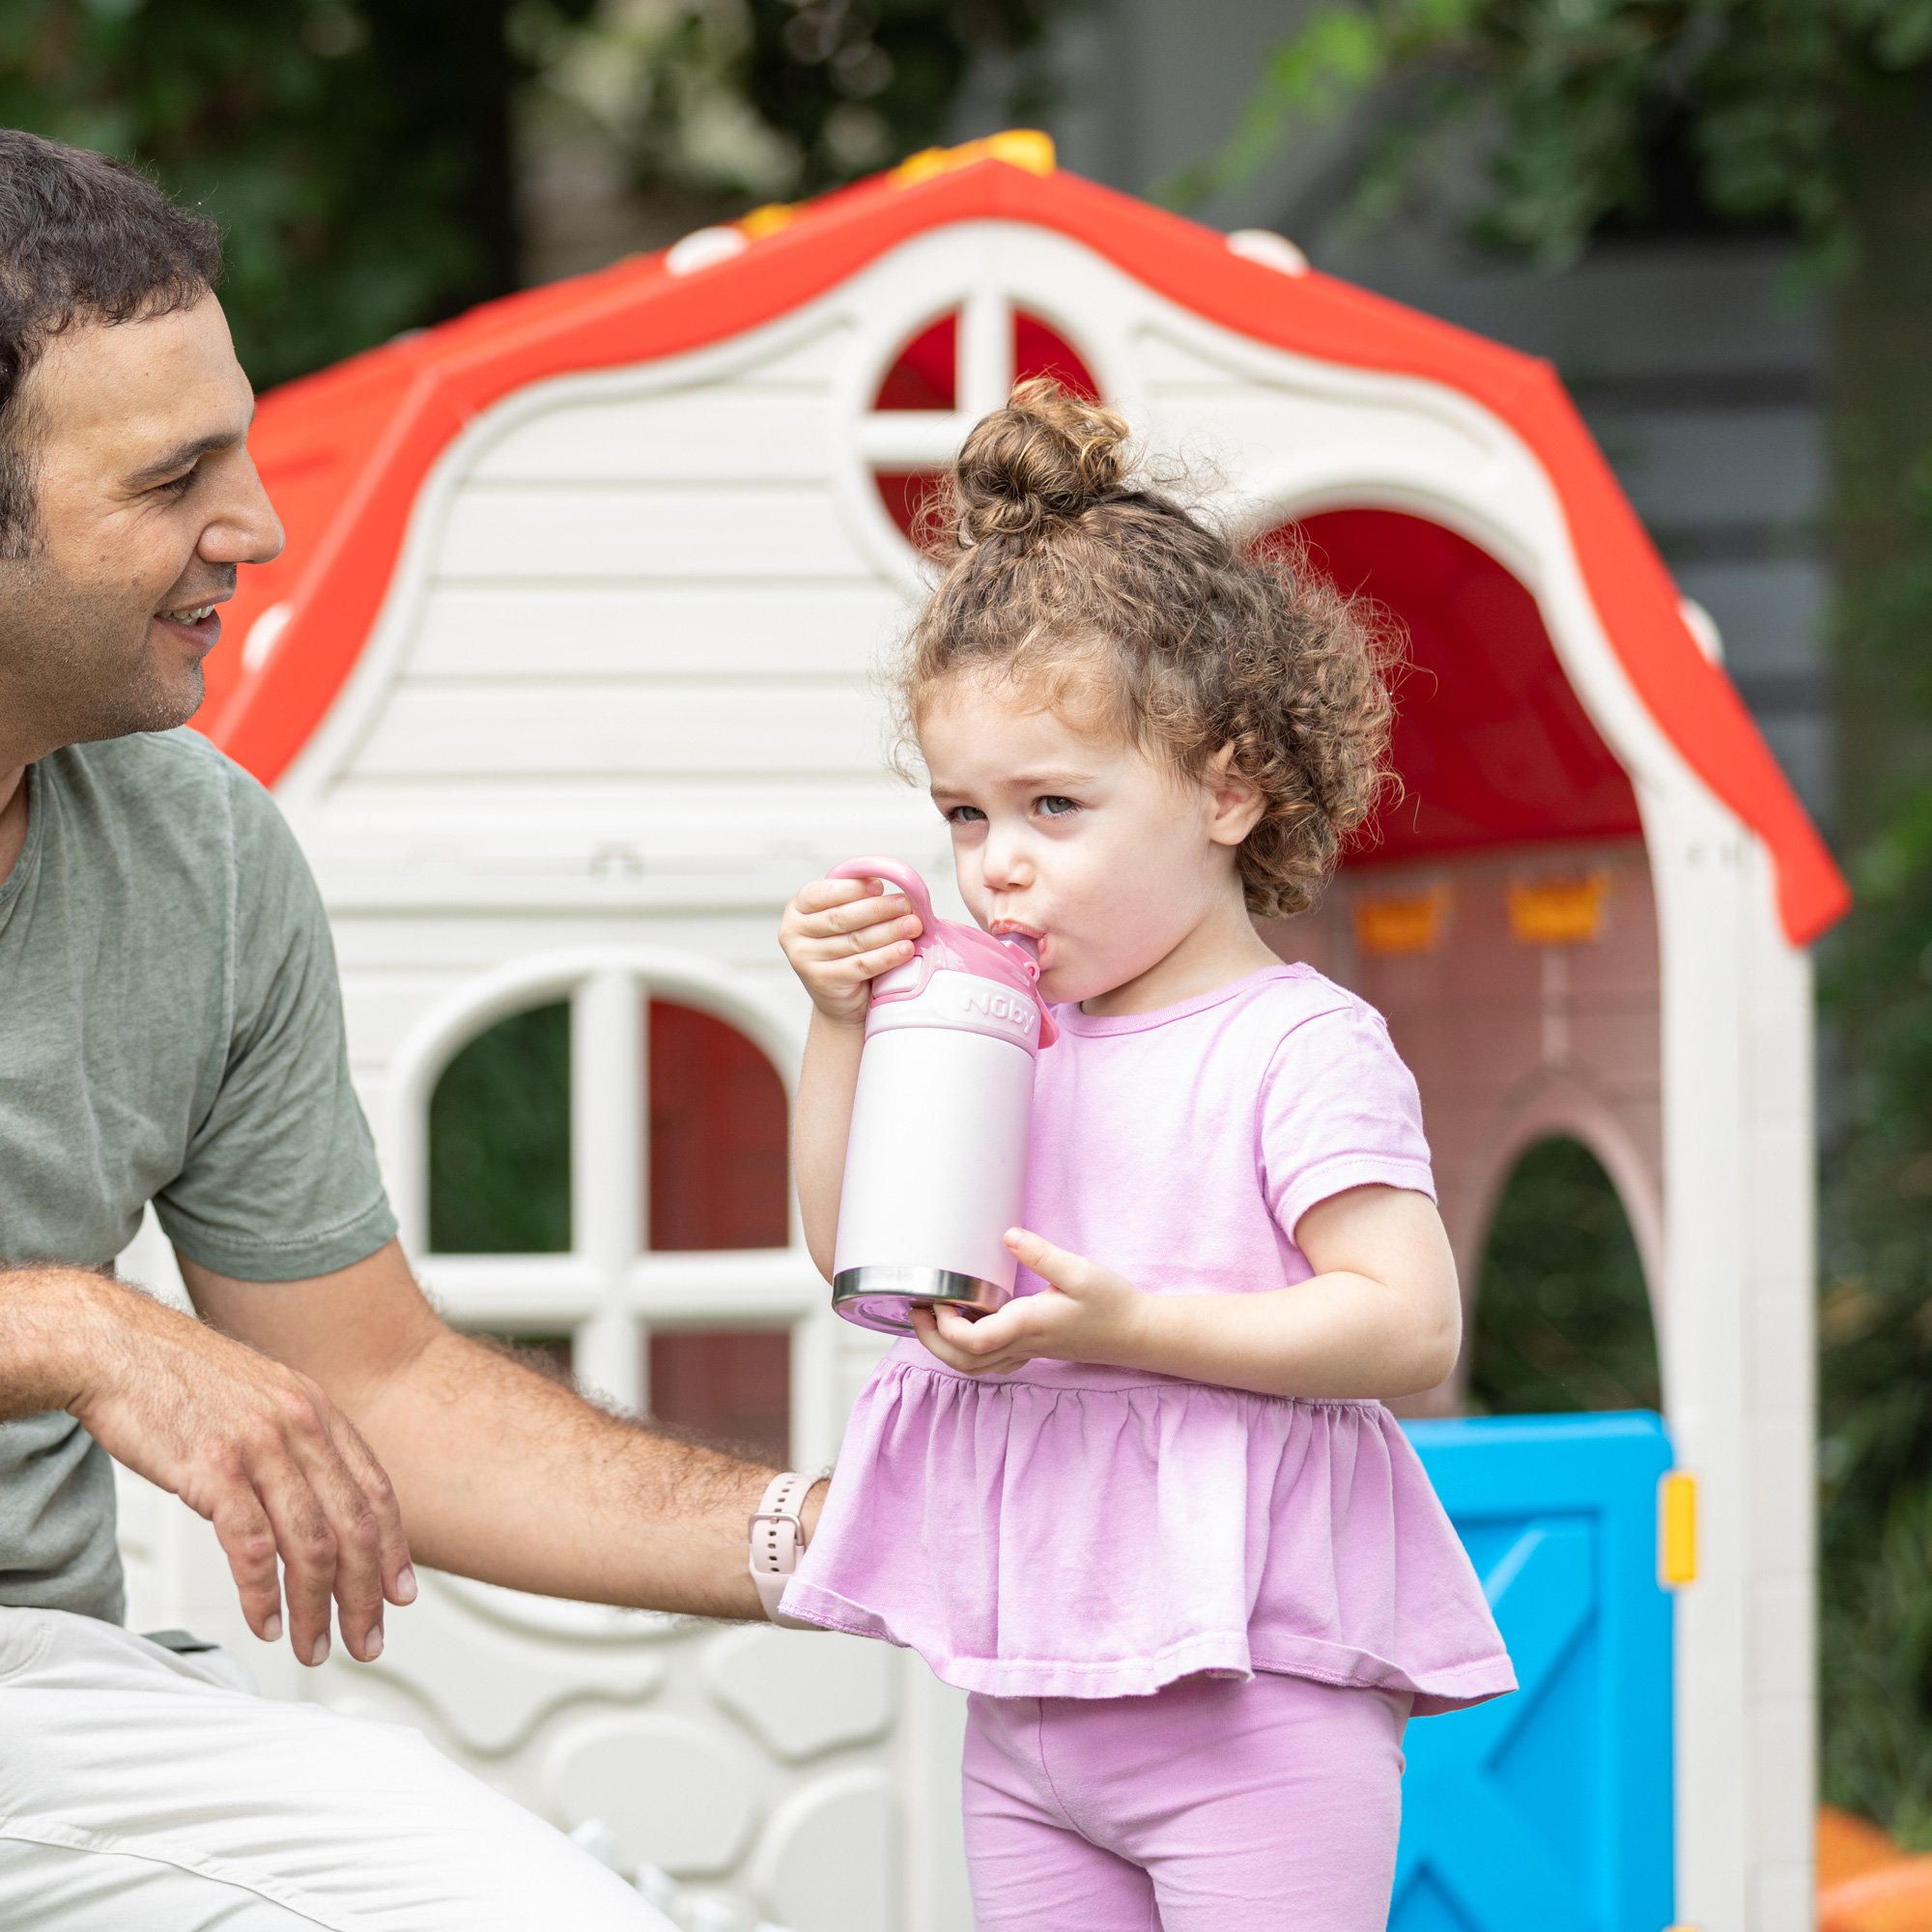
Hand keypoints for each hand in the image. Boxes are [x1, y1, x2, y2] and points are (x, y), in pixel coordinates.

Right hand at [64, 1275, 413, 1665]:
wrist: (117, 1347)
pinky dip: (261, 1595)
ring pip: (310, 1545)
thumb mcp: (263, 1395)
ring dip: (316, 1608)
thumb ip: (296, 1439)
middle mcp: (301, 1427)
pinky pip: (251, 1547)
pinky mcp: (213, 1471)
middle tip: (366, 1640)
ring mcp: (260, 1448)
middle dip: (366, 1593)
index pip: (375, 1491)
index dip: (394, 1548)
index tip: (401, 1593)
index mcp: (318, 1410)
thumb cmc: (180, 1377)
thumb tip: (317, 1495)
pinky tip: (265, 1621)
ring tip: (314, 1646)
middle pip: (353, 1526)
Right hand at [779, 875, 922, 1024]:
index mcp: (797, 909)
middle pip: (841, 917)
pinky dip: (886, 956)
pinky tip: (905, 949)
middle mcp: (793, 933)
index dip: (853, 888)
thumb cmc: (844, 950)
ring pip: (854, 941)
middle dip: (878, 909)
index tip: (880, 886)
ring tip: (913, 925)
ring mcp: (804, 959)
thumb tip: (888, 884)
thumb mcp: (845, 920)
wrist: (840, 997)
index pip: (823, 893)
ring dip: (889, 931)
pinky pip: (860, 965)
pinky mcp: (821, 981)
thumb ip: (857, 900)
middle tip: (905, 905)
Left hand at [908, 1229, 1148, 1375]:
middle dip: (932, 1341)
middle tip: (916, 1311)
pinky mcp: (1033, 1350)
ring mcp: (1027, 1352)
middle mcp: (1022, 1344)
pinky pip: (992, 1363)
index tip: (934, 1298)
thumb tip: (1007, 1236)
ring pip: (975, 1368)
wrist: (1138, 1333)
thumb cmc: (1112, 1303)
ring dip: (946, 1349)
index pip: (971, 1341)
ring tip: (934, 1317)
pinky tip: (968, 1328)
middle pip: (963, 1362)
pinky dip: (969, 1353)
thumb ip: (1041, 1253)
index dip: (944, 1326)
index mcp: (1027, 1325)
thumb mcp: (1079, 1270)